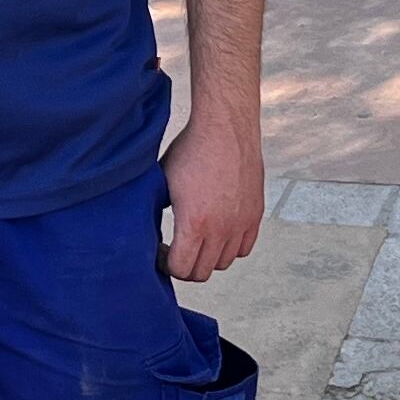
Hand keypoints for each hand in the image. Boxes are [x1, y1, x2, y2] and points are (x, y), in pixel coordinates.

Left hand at [161, 112, 264, 282]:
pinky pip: (244, 248)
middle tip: (176, 250)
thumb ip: (154, 209)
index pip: (181, 269)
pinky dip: (231, 247)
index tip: (161, 252)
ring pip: (224, 262)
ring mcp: (241, 223)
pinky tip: (218, 231)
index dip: (166, 265)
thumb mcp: (162, 181)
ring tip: (197, 240)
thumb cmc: (193, 149)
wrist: (226, 126)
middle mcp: (222, 228)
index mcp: (194, 222)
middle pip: (202, 272)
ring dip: (208, 257)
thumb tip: (143, 226)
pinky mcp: (255, 214)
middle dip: (185, 266)